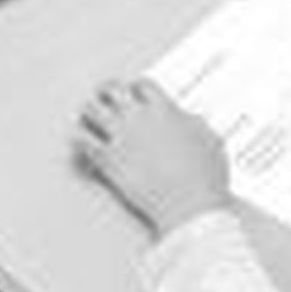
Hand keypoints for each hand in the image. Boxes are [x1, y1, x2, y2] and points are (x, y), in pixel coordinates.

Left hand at [75, 79, 231, 236]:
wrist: (190, 207)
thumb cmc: (203, 178)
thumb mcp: (209, 140)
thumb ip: (194, 123)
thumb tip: (189, 119)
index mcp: (163, 110)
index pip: (142, 84)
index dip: (136, 87)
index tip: (134, 91)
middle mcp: (138, 118)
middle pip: (111, 89)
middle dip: (107, 90)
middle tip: (104, 94)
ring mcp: (120, 138)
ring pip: (91, 110)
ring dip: (90, 111)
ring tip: (89, 114)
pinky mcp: (108, 162)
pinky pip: (83, 143)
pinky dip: (81, 141)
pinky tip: (82, 143)